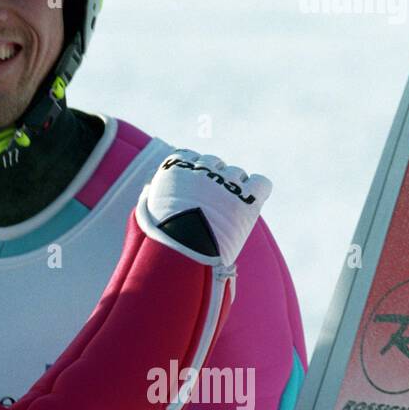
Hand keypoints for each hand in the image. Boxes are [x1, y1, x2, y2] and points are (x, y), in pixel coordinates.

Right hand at [137, 150, 271, 265]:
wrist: (181, 252)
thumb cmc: (160, 237)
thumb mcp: (147, 210)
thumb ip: (151, 194)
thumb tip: (150, 187)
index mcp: (175, 166)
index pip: (190, 157)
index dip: (193, 174)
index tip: (192, 191)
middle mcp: (202, 168)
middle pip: (214, 164)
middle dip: (214, 181)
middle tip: (210, 206)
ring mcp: (226, 181)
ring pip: (237, 174)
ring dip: (233, 188)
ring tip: (226, 213)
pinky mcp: (247, 197)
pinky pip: (261, 183)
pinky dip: (257, 191)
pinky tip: (249, 205)